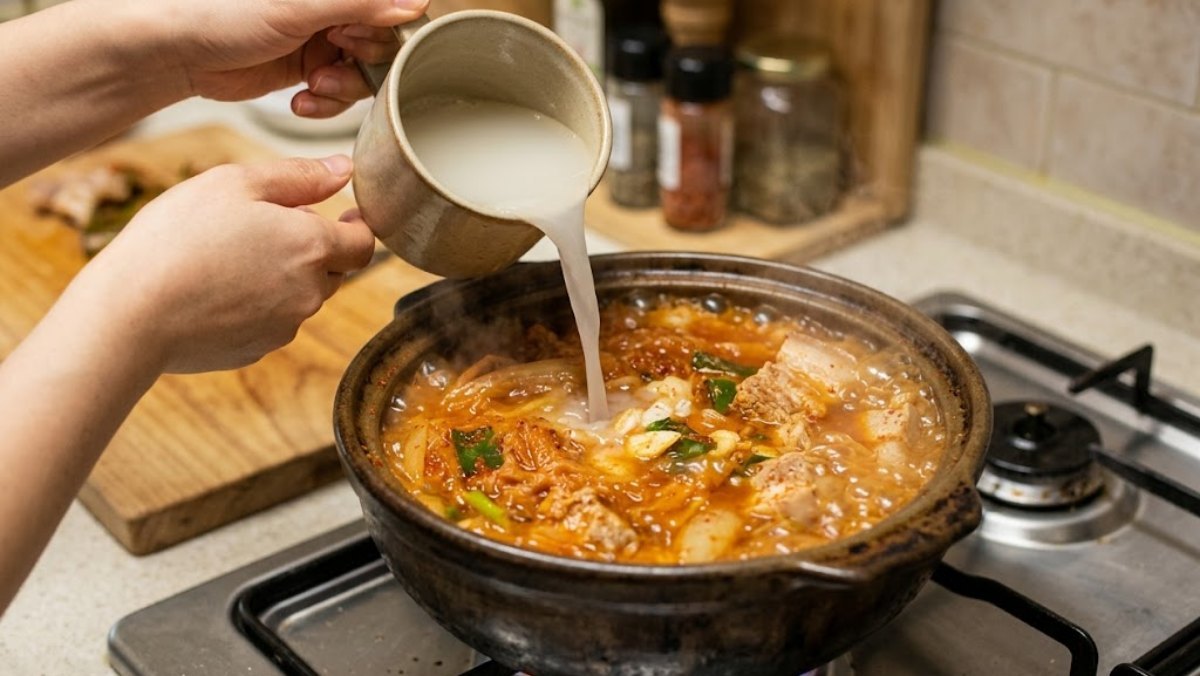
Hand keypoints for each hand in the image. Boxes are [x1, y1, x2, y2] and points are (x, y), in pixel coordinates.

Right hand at [73, 155, 374, 373]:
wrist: (132, 312)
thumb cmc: (179, 237)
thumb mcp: (235, 184)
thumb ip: (299, 175)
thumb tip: (344, 169)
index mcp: (312, 247)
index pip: (364, 243)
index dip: (357, 227)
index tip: (342, 216)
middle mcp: (310, 293)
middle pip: (334, 270)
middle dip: (314, 248)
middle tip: (267, 228)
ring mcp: (285, 327)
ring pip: (302, 296)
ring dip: (284, 276)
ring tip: (231, 257)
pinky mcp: (258, 350)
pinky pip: (271, 321)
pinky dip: (256, 305)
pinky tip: (216, 290)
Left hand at [167, 0, 427, 116]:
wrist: (177, 51)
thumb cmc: (222, 14)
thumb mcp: (298, 6)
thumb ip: (360, 2)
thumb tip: (417, 3)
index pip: (391, 7)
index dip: (383, 31)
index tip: (355, 41)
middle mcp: (334, 8)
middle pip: (383, 43)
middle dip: (361, 62)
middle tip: (332, 59)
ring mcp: (322, 39)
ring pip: (364, 73)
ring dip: (344, 89)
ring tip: (315, 87)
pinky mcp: (308, 68)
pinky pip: (340, 93)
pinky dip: (327, 103)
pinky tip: (302, 100)